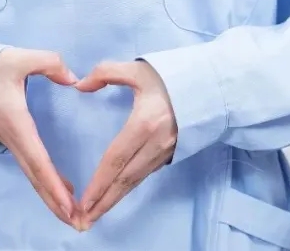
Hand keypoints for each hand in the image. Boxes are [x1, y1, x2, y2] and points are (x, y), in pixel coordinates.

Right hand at [0, 48, 78, 226]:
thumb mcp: (18, 59)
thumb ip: (49, 63)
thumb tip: (73, 78)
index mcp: (17, 123)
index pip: (39, 160)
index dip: (54, 183)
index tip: (69, 204)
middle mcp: (12, 139)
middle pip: (36, 178)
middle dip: (56, 202)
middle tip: (77, 223)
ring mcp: (10, 142)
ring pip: (33, 176)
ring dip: (51, 197)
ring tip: (73, 216)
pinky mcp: (11, 140)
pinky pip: (31, 168)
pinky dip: (46, 183)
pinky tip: (62, 192)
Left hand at [72, 61, 176, 230]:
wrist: (210, 86)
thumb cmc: (172, 77)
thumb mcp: (138, 68)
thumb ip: (106, 72)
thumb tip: (79, 85)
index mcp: (145, 123)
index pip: (116, 159)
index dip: (98, 182)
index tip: (82, 200)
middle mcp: (156, 143)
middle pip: (125, 178)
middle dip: (103, 202)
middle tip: (83, 221)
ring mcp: (166, 151)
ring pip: (135, 181)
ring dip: (114, 200)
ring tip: (94, 215)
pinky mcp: (171, 154)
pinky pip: (144, 175)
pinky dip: (127, 188)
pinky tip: (115, 195)